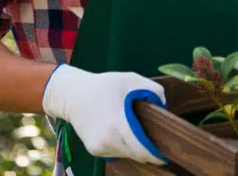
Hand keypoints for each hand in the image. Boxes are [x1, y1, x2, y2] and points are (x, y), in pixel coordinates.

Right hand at [42, 64, 167, 164]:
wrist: (72, 94)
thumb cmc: (104, 85)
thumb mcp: (131, 80)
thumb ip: (153, 91)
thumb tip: (164, 108)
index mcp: (119, 125)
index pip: (143, 151)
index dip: (156, 155)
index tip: (165, 153)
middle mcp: (108, 141)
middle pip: (137, 156)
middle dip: (147, 152)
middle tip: (153, 141)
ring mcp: (99, 147)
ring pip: (126, 155)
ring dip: (133, 148)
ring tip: (132, 130)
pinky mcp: (94, 150)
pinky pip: (115, 153)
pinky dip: (121, 146)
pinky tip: (117, 131)